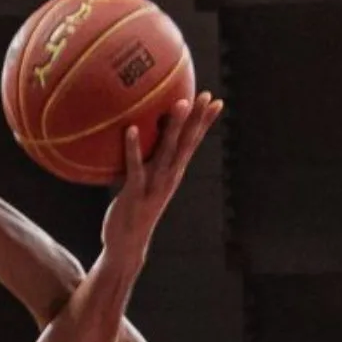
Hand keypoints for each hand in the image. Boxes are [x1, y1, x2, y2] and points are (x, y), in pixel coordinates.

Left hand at [101, 92, 224, 259]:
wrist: (126, 246)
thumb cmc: (133, 211)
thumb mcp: (144, 183)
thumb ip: (145, 162)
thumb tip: (137, 133)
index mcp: (173, 174)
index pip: (193, 144)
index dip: (205, 123)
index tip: (215, 101)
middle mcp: (169, 178)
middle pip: (187, 144)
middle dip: (198, 119)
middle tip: (206, 96)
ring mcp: (154, 186)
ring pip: (167, 152)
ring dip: (175, 128)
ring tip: (179, 103)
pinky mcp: (135, 194)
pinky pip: (135, 167)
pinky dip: (134, 148)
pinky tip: (131, 129)